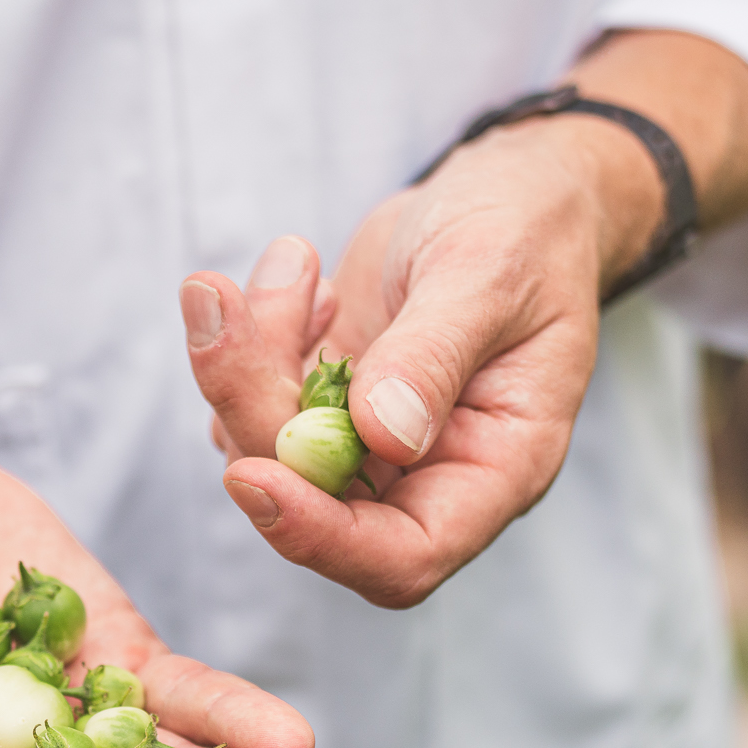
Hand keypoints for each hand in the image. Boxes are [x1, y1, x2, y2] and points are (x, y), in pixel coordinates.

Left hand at [182, 138, 616, 608]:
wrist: (511, 192)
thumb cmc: (528, 232)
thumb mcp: (490, 275)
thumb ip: (433, 354)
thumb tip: (380, 435)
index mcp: (496, 470)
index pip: (406, 555)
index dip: (323, 536)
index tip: (255, 476)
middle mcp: (428, 475)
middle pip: (314, 503)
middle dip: (254, 407)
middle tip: (219, 305)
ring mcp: (369, 444)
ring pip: (269, 449)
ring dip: (247, 357)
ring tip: (294, 264)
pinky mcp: (325, 405)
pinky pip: (257, 401)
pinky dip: (254, 336)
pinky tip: (302, 276)